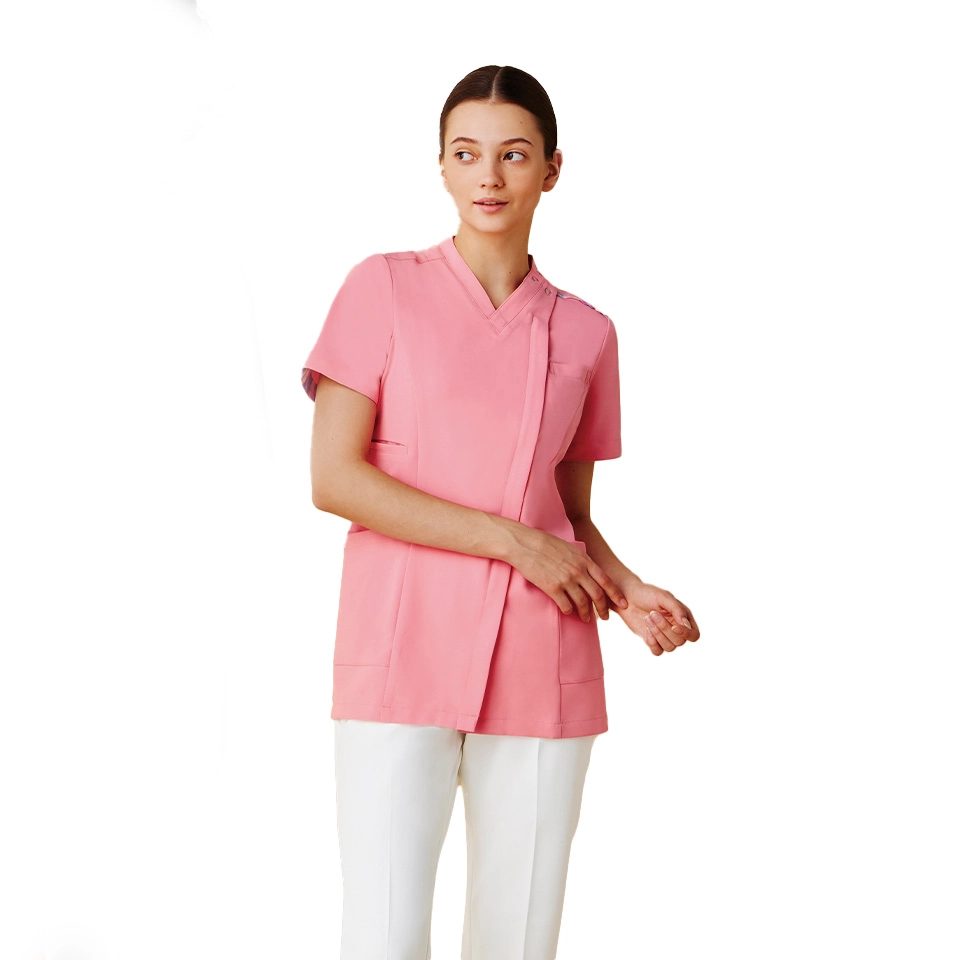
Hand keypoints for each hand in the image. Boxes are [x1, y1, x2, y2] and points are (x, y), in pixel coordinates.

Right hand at [507, 526, 628, 622]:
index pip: (606, 581)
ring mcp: (566, 580)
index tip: (623, 603)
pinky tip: (569, 612)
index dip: (616, 594)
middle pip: (597, 595)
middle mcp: (578, 571)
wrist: (525, 544)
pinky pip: (566, 605)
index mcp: (584, 560)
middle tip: (605, 617)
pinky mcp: (553, 588)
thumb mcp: (570, 548)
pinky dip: (569, 611)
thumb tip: (588, 571)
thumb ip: (581, 560)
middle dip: (603, 608)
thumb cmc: (545, 544)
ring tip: (586, 618)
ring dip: (586, 613)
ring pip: (582, 603)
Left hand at [616, 579, 699, 655]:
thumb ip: (677, 610)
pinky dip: (652, 643)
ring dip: (658, 635)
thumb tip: (686, 625)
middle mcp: (676, 628)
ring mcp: (664, 636)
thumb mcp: (664, 597)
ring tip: (648, 618)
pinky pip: (658, 651)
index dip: (686, 634)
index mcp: (683, 617)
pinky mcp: (652, 641)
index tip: (674, 627)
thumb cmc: (648, 594)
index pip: (694, 634)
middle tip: (652, 614)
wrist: (627, 597)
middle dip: (665, 629)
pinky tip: (646, 630)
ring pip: (670, 648)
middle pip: (680, 641)